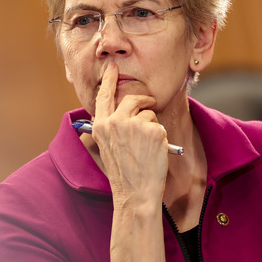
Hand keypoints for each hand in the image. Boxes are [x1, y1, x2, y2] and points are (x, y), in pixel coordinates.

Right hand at [91, 62, 169, 206]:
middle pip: (132, 99)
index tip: (112, 68)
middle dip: (143, 100)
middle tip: (150, 102)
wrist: (136, 194)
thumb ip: (112, 127)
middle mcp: (115, 122)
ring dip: (152, 125)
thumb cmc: (124, 175)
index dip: (109, 81)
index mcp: (101, 127)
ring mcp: (134, 125)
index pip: (104, 97)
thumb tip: (124, 112)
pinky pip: (159, 125)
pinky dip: (160, 137)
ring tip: (147, 147)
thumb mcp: (108, 148)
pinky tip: (153, 152)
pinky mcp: (152, 130)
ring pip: (148, 112)